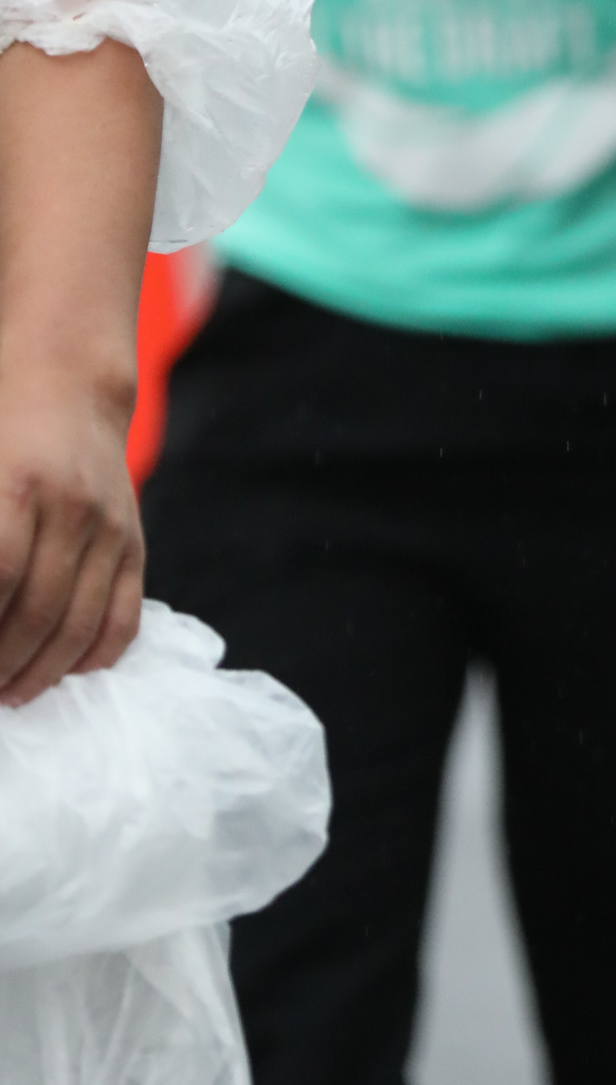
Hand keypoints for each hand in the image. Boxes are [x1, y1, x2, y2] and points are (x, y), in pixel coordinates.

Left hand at [0, 365, 144, 704]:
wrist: (67, 390)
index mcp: (19, 488)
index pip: (1, 578)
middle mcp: (72, 509)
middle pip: (37, 612)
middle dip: (3, 665)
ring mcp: (110, 527)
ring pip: (79, 624)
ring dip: (41, 673)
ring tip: (12, 694)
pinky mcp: (133, 541)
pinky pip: (123, 615)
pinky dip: (95, 656)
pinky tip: (65, 674)